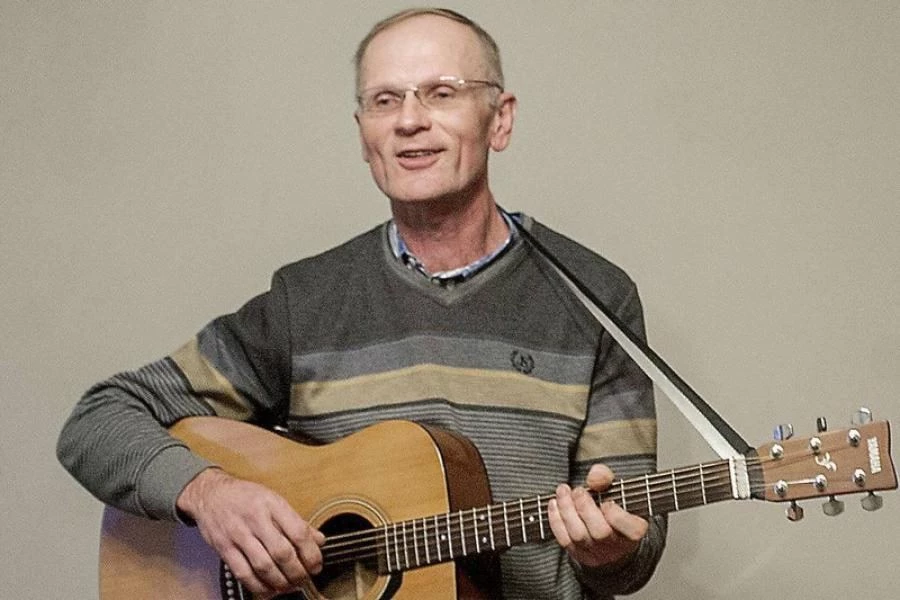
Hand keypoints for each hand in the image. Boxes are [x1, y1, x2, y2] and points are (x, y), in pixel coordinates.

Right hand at [176, 468, 324, 595]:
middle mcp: (256, 519)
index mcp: (273, 505)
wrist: (210, 494)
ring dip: (280, 582)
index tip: (316, 564)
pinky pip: (243, 573)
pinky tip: (268, 589)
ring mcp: (239, 534)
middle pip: (282, 553)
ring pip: (263, 566)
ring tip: (289, 586)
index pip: (298, 532)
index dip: (311, 553)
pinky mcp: (224, 548)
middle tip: (304, 579)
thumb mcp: (274, 500)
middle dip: (297, 572)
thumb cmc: (245, 496)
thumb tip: (319, 540)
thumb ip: (297, 521)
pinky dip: (258, 586)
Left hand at [547, 464, 647, 567]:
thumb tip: (594, 477)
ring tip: (562, 491)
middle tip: (578, 490)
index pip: (632, 530)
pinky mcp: (579, 555)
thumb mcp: (616, 488)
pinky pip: (564, 540)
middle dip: (585, 508)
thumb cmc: (614, 507)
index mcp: (634, 531)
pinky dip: (556, 520)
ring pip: (578, 535)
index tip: (607, 501)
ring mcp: (597, 553)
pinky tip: (554, 503)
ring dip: (566, 510)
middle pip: (600, 532)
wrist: (608, 533)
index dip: (616, 515)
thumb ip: (606, 478)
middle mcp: (617, 546)